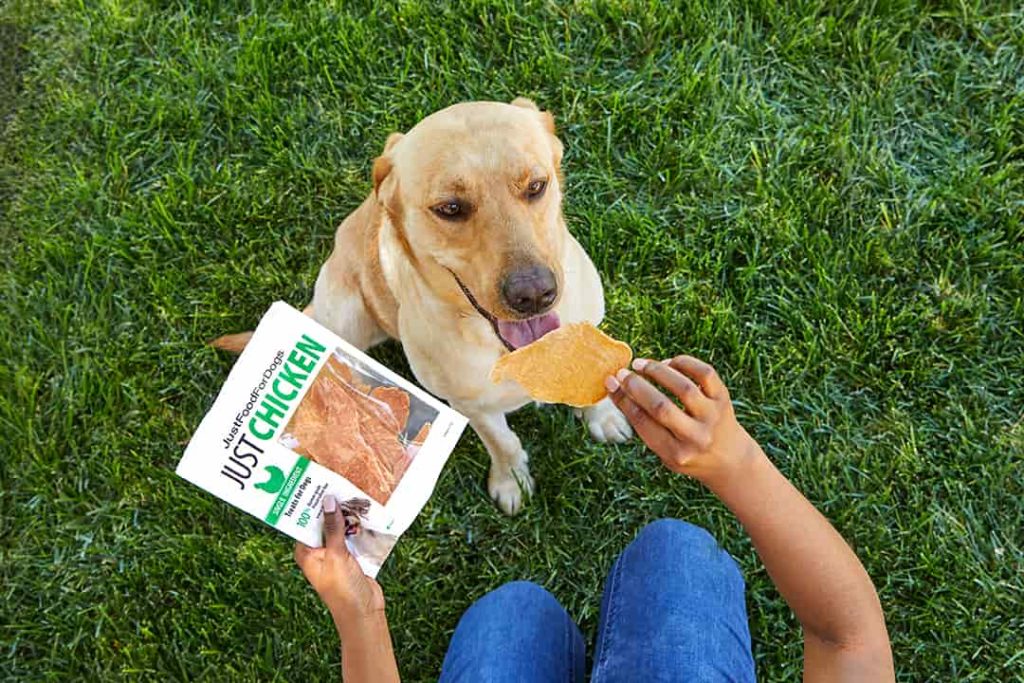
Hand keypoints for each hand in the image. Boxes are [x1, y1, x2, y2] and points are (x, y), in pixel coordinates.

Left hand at [294, 495, 385, 630]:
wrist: (363, 612)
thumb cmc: (343, 589)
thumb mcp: (336, 555)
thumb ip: (333, 528)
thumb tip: (328, 501)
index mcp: (306, 552)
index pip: (304, 522)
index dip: (310, 505)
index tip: (317, 484)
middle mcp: (317, 552)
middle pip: (322, 523)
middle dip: (331, 508)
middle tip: (339, 484)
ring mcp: (334, 554)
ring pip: (339, 528)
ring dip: (346, 516)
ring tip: (353, 494)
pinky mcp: (350, 556)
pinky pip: (351, 536)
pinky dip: (357, 526)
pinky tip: (364, 513)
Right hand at [605, 355, 760, 486]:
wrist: (732, 460)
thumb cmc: (689, 453)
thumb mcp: (665, 452)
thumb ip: (645, 426)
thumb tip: (618, 389)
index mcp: (676, 453)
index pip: (643, 423)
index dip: (623, 400)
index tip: (610, 384)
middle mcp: (696, 437)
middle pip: (661, 407)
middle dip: (636, 386)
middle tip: (622, 373)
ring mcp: (713, 417)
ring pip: (683, 387)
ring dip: (657, 371)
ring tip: (640, 364)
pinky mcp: (724, 400)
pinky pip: (705, 374)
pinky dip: (684, 363)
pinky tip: (669, 363)